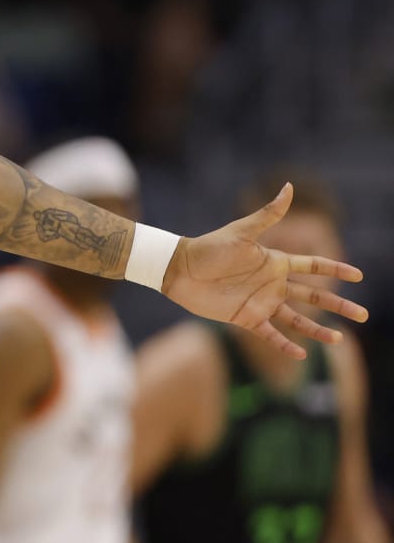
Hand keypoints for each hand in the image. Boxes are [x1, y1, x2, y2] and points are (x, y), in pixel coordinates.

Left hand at [162, 184, 366, 358]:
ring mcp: (261, 302)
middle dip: (338, 304)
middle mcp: (272, 284)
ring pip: (297, 319)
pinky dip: (285, 344)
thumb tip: (289, 187)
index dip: (335, 270)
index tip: (359, 276)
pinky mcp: (245, 318)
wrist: (179, 270)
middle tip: (363, 314)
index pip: (313, 266)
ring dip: (317, 329)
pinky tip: (301, 355)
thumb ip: (268, 214)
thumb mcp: (242, 232)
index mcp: (275, 262)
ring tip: (338, 339)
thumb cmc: (209, 248)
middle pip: (313, 296)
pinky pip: (270, 334)